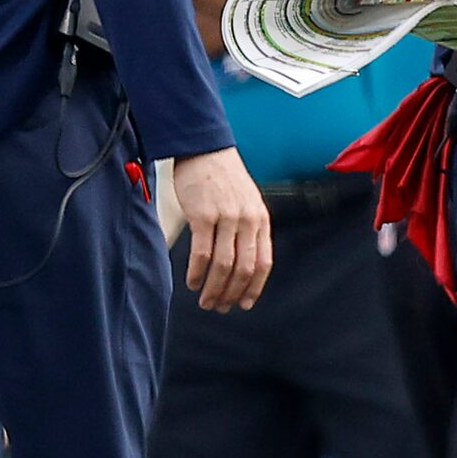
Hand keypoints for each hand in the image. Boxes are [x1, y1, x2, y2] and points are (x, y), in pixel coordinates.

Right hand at [170, 148, 272, 311]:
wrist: (205, 150)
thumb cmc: (224, 180)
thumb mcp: (247, 204)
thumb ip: (248, 230)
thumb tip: (242, 264)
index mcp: (261, 221)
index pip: (263, 263)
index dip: (254, 287)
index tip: (244, 304)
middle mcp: (248, 221)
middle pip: (244, 268)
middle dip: (232, 293)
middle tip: (219, 308)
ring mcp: (227, 217)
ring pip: (224, 264)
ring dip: (214, 288)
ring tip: (205, 301)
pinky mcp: (203, 214)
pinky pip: (202, 252)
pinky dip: (197, 272)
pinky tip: (192, 283)